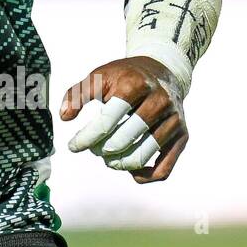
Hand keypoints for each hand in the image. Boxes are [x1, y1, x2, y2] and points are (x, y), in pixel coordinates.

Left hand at [59, 56, 187, 182]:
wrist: (162, 70)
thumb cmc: (126, 76)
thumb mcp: (99, 76)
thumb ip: (77, 94)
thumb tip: (64, 117)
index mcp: (135, 84)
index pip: (107, 119)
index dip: (87, 137)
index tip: (74, 146)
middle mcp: (159, 101)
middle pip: (125, 139)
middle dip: (102, 149)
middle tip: (93, 149)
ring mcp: (173, 120)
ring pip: (143, 155)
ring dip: (119, 163)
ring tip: (108, 158)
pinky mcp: (182, 135)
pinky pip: (164, 168)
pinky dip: (144, 176)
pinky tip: (129, 171)